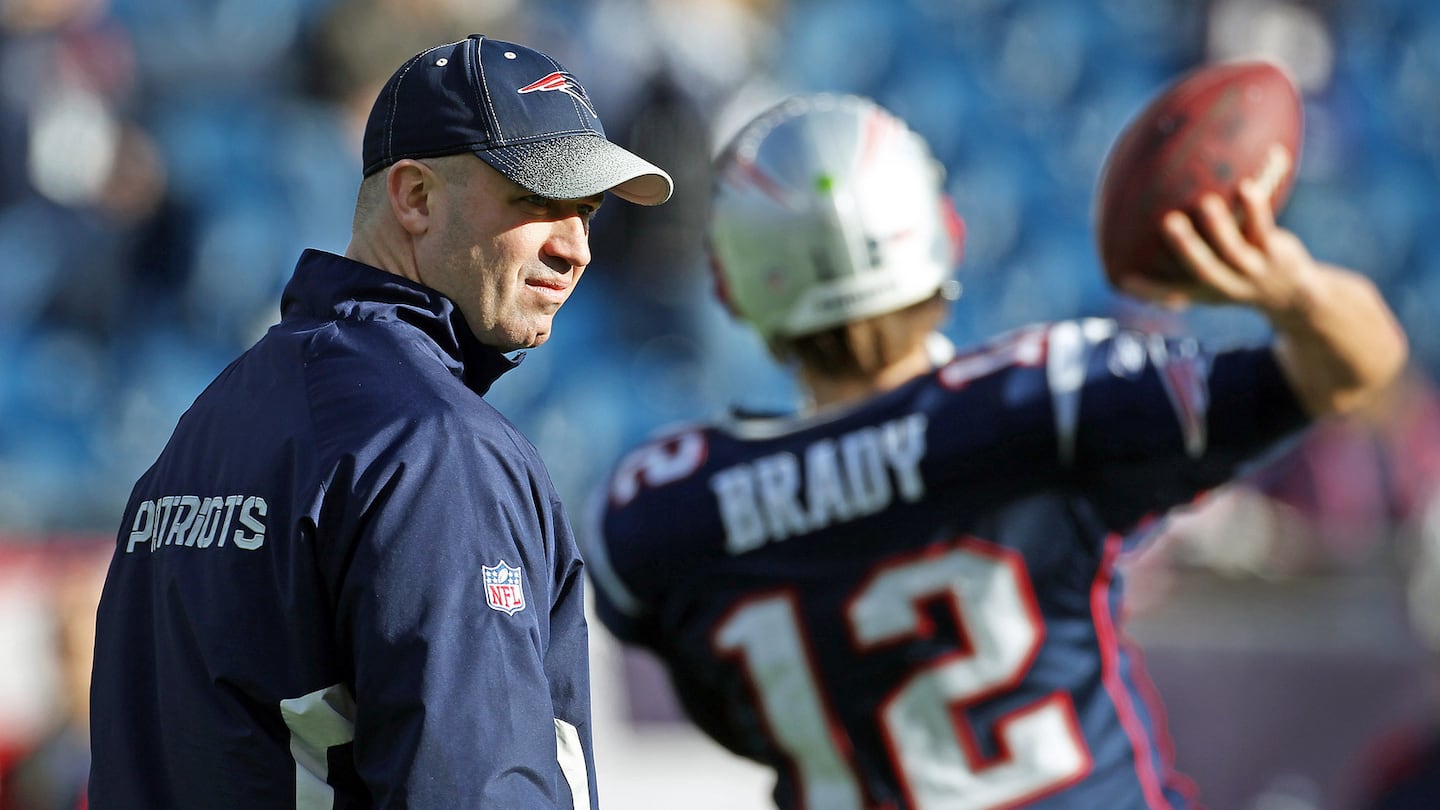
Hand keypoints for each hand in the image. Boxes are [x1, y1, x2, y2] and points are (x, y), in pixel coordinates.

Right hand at [1118, 146, 1318, 322]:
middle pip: (1203, 269)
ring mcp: (1252, 271)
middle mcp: (1226, 284)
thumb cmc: (1238, 277)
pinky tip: (1246, 186)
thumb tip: (1149, 223)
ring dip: (1219, 227)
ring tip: (1206, 202)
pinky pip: (1263, 229)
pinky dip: (1255, 208)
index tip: (1122, 275)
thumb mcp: (1213, 275)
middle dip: (1184, 247)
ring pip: (1233, 250)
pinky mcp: (1275, 255)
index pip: (1171, 292)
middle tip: (1167, 221)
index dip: (1147, 287)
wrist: (1293, 295)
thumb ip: (1184, 257)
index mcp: (1203, 290)